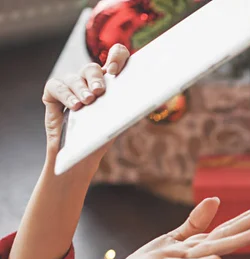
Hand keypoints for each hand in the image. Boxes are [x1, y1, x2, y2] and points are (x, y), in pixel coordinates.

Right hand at [43, 43, 129, 164]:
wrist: (81, 158)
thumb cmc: (101, 138)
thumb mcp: (116, 123)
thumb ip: (126, 109)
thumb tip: (143, 102)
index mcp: (110, 82)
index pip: (116, 57)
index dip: (116, 56)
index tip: (115, 70)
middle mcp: (89, 80)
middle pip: (92, 68)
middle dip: (96, 78)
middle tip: (99, 92)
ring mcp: (71, 85)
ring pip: (75, 77)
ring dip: (81, 89)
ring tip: (87, 102)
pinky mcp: (53, 93)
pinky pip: (56, 86)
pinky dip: (65, 95)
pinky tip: (74, 106)